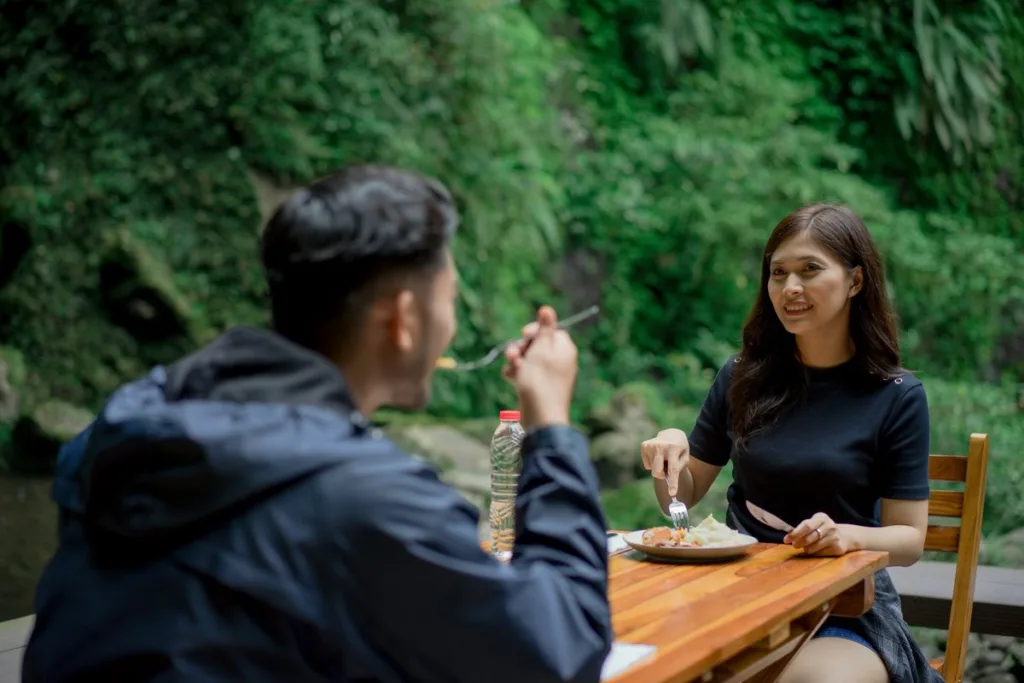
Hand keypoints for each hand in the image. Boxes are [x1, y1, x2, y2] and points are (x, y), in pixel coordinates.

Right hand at [502, 305, 576, 428]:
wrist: (541, 417)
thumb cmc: (541, 381)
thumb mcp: (541, 349)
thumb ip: (544, 328)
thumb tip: (548, 308)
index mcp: (565, 348)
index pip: (551, 330)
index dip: (535, 330)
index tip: (524, 334)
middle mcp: (560, 360)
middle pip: (538, 344)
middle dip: (522, 347)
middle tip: (512, 354)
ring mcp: (551, 375)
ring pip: (530, 359)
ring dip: (517, 359)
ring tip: (511, 367)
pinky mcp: (540, 387)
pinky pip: (528, 373)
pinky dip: (518, 372)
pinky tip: (510, 377)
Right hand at [640, 429, 689, 496]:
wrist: (672, 434)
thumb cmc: (680, 449)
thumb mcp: (685, 456)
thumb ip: (678, 468)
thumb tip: (667, 479)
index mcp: (674, 448)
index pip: (673, 469)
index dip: (673, 482)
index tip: (672, 494)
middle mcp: (661, 446)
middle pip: (658, 472)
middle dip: (662, 475)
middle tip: (667, 470)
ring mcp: (651, 445)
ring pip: (653, 469)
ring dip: (659, 467)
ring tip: (664, 457)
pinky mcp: (644, 446)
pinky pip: (647, 465)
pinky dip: (653, 464)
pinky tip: (657, 455)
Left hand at [784, 513, 852, 555]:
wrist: (845, 536)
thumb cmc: (823, 529)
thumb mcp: (814, 524)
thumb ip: (803, 528)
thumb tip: (788, 537)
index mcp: (821, 517)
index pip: (806, 526)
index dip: (795, 533)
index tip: (786, 540)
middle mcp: (830, 526)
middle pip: (809, 537)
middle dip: (799, 542)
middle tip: (794, 545)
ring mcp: (835, 537)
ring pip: (813, 547)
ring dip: (806, 549)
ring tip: (806, 547)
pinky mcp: (838, 548)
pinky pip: (820, 553)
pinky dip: (814, 553)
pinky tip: (816, 550)